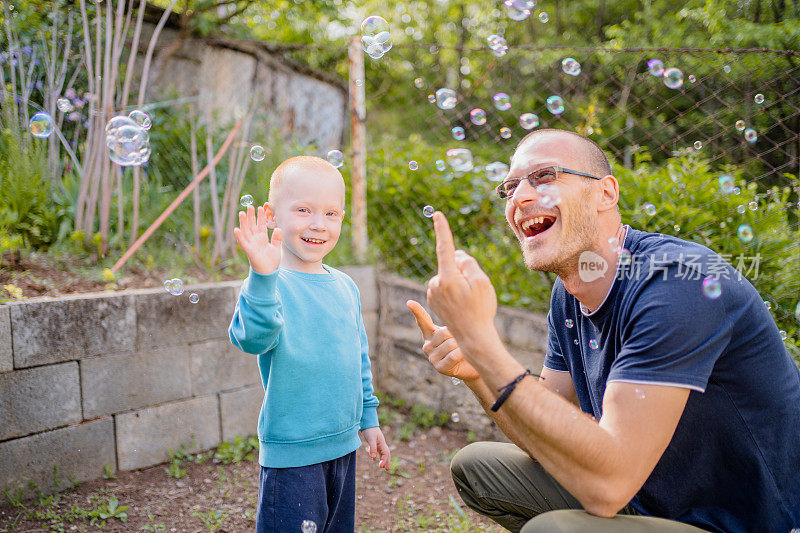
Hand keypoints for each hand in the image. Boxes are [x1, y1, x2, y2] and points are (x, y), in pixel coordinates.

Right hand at [233, 204, 281, 274]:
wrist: (269, 272)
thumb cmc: (271, 261)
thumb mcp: (276, 247)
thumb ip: (277, 238)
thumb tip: (278, 228)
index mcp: (261, 238)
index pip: (260, 225)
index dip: (260, 216)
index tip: (260, 207)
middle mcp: (255, 240)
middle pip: (252, 225)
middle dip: (250, 216)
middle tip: (249, 206)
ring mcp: (251, 245)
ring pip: (246, 231)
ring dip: (243, 223)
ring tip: (241, 213)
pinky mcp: (249, 251)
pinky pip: (243, 243)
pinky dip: (239, 237)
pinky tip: (236, 229)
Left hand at [360, 426, 390, 470]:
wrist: (367, 422)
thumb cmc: (369, 430)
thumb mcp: (371, 439)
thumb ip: (372, 448)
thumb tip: (373, 458)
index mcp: (382, 443)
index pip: (386, 454)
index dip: (384, 460)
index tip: (380, 467)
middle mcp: (382, 443)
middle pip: (387, 454)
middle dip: (387, 461)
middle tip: (388, 469)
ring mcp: (379, 443)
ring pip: (383, 453)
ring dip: (383, 459)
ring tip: (383, 466)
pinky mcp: (375, 442)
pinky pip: (378, 450)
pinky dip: (377, 455)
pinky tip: (374, 459)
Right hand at [406, 300, 479, 381]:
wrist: (474, 365)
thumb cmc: (466, 345)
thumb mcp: (457, 331)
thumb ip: (452, 323)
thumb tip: (452, 319)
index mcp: (430, 333)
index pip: (422, 321)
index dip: (417, 311)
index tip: (409, 302)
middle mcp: (427, 345)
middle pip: (444, 332)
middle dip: (457, 335)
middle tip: (462, 342)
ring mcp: (432, 357)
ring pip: (450, 344)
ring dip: (461, 346)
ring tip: (463, 350)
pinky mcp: (439, 367)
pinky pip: (453, 355)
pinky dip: (462, 354)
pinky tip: (463, 357)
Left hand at [425, 212, 497, 347]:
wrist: (472, 337)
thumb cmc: (481, 309)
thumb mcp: (482, 282)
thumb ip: (468, 263)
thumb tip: (456, 255)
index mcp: (447, 278)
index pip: (444, 247)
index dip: (442, 229)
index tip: (437, 215)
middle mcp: (436, 284)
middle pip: (451, 263)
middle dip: (463, 268)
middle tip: (474, 290)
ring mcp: (432, 293)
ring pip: (449, 274)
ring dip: (459, 280)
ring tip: (469, 299)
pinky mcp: (433, 299)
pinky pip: (446, 284)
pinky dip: (454, 288)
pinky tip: (461, 303)